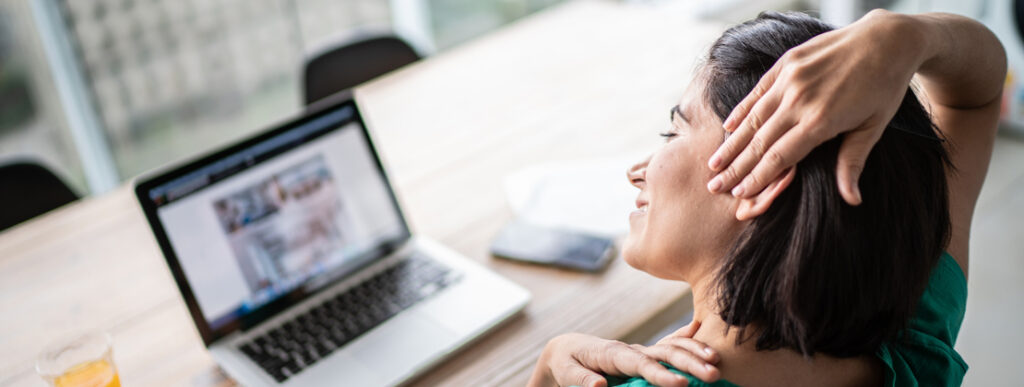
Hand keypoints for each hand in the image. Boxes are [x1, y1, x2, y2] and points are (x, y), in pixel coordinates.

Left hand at [528, 321, 719, 386]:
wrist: (569, 348)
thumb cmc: (567, 362)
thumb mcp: (567, 372)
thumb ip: (582, 380)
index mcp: (613, 353)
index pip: (640, 363)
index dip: (660, 374)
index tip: (681, 385)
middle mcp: (631, 349)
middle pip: (663, 352)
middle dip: (689, 363)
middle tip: (713, 374)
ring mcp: (641, 351)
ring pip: (671, 348)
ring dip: (695, 353)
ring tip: (717, 363)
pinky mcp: (646, 356)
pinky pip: (670, 347)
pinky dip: (690, 343)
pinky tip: (709, 343)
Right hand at [705, 10, 926, 206]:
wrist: (887, 38)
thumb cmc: (884, 87)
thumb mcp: (873, 127)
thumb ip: (853, 162)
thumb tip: (851, 200)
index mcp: (822, 120)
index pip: (780, 157)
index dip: (757, 178)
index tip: (739, 194)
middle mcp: (800, 100)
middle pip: (759, 142)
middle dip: (736, 168)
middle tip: (715, 186)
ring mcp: (790, 79)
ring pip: (753, 118)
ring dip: (731, 144)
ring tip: (713, 163)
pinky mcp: (786, 63)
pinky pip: (757, 92)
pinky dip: (741, 111)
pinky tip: (727, 128)